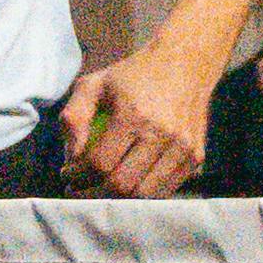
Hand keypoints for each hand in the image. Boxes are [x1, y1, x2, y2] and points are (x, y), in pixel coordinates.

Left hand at [58, 51, 214, 197]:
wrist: (186, 63)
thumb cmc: (133, 75)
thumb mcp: (94, 84)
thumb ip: (74, 118)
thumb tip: (71, 158)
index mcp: (133, 115)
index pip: (100, 163)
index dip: (78, 176)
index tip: (67, 175)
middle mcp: (162, 133)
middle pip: (122, 184)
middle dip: (94, 194)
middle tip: (79, 190)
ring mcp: (183, 148)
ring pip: (145, 194)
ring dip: (118, 200)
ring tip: (100, 191)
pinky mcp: (196, 158)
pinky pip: (165, 190)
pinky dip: (143, 194)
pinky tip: (127, 184)